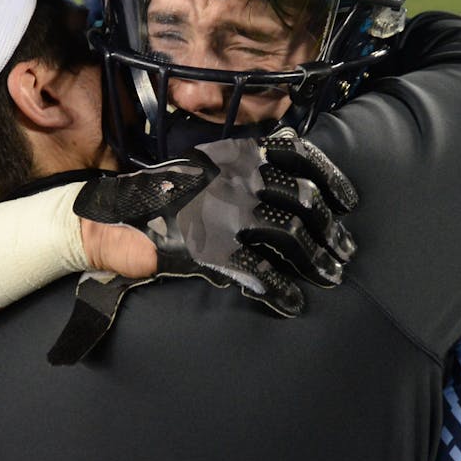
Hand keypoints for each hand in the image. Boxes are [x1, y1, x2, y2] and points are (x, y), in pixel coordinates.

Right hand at [73, 128, 358, 317]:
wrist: (110, 218)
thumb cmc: (161, 198)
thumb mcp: (205, 170)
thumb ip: (243, 171)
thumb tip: (291, 181)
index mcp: (236, 157)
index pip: (298, 156)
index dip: (331, 180)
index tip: (350, 204)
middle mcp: (235, 180)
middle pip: (303, 202)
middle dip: (330, 231)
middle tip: (343, 254)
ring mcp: (222, 213)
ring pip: (289, 234)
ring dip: (317, 259)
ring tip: (331, 278)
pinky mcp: (208, 249)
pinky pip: (257, 271)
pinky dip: (281, 289)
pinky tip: (292, 304)